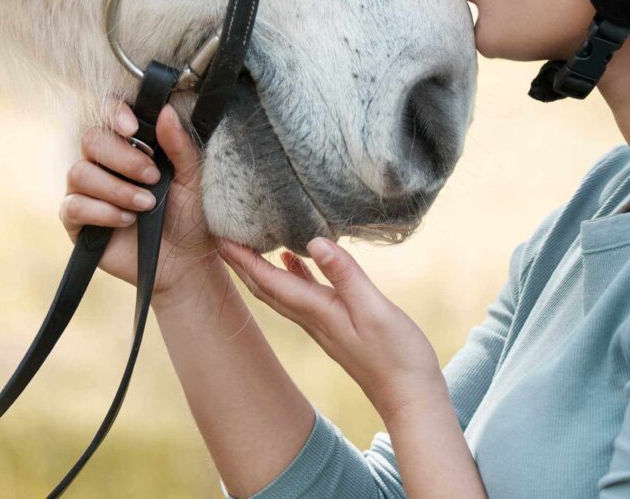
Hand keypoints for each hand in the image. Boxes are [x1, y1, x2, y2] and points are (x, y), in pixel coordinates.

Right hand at [59, 102, 226, 306]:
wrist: (184, 261)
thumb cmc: (189, 214)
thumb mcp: (192, 176)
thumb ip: (179, 144)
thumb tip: (166, 110)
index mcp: (131, 145)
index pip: (109, 114)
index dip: (114, 113)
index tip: (133, 127)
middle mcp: (104, 163)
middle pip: (91, 140)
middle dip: (123, 158)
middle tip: (153, 178)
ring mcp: (87, 191)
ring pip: (79, 172)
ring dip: (116, 188)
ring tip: (145, 205)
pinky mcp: (77, 221)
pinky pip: (73, 206)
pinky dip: (102, 212)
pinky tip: (127, 220)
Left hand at [218, 236, 446, 422]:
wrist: (409, 395)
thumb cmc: (396, 355)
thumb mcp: (374, 309)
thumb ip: (346, 275)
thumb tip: (314, 241)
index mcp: (317, 312)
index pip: (269, 282)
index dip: (243, 259)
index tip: (220, 236)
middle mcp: (313, 319)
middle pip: (265, 288)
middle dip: (240, 262)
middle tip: (221, 234)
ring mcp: (323, 324)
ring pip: (279, 291)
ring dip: (259, 267)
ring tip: (247, 240)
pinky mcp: (336, 324)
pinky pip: (301, 294)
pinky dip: (289, 274)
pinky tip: (293, 258)